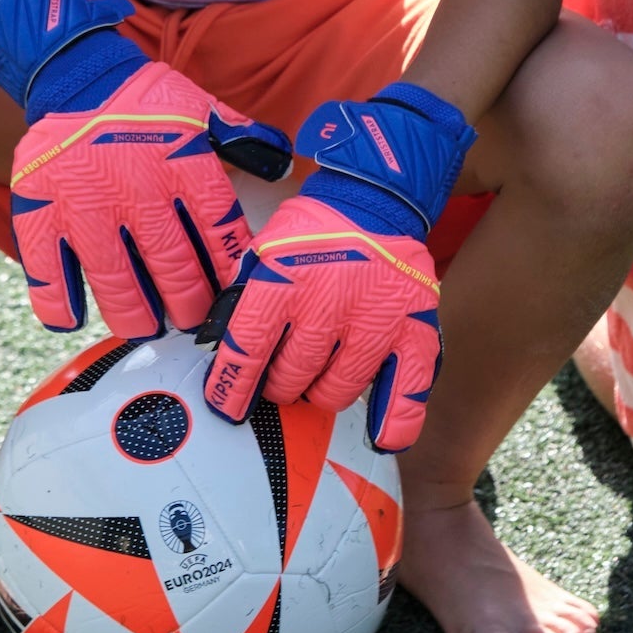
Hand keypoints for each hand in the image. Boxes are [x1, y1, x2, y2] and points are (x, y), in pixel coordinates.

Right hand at [0, 0, 290, 336]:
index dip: (229, 274)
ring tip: (146, 327)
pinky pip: (50, 276)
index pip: (220, 234)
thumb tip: (284, 166)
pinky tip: (77, 317)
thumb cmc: (146, 100)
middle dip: (189, 307)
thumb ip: (243, 141)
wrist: (76, 73)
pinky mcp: (41, 211)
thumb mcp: (201, 109)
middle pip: (174, 271)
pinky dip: (63, 306)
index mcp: (183, 163)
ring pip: (117, 284)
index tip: (233, 297)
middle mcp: (137, 188)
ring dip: (137, 317)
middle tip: (192, 321)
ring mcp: (85, 204)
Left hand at [200, 83, 474, 450]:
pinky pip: (405, 392)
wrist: (374, 200)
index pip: (248, 351)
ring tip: (316, 377)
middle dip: (278, 383)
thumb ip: (245, 297)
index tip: (227, 404)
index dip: (231, 387)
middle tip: (281, 375)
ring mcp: (374, 320)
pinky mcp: (413, 328)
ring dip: (319, 391)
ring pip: (336, 390)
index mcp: (283, 279)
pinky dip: (393, 420)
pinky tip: (380, 432)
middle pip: (290, 377)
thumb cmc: (313, 230)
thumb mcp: (264, 250)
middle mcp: (328, 303)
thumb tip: (220, 348)